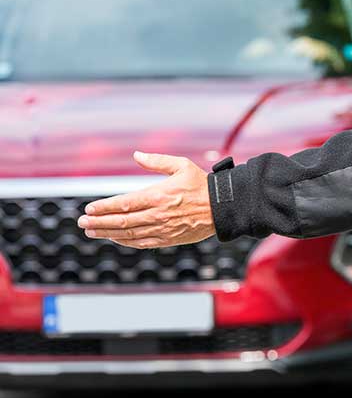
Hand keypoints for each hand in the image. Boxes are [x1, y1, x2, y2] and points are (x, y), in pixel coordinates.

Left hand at [78, 152, 215, 248]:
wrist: (222, 208)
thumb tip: (137, 155)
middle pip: (121, 221)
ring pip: (128, 234)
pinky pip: (141, 243)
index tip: (89, 208)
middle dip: (98, 222)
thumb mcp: (182, 165)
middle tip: (82, 222)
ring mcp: (162, 229)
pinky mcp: (168, 239)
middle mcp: (157, 214)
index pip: (123, 203)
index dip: (103, 207)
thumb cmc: (201, 185)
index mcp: (158, 195)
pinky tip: (114, 238)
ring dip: (107, 233)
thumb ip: (157, 161)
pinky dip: (125, 241)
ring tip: (92, 231)